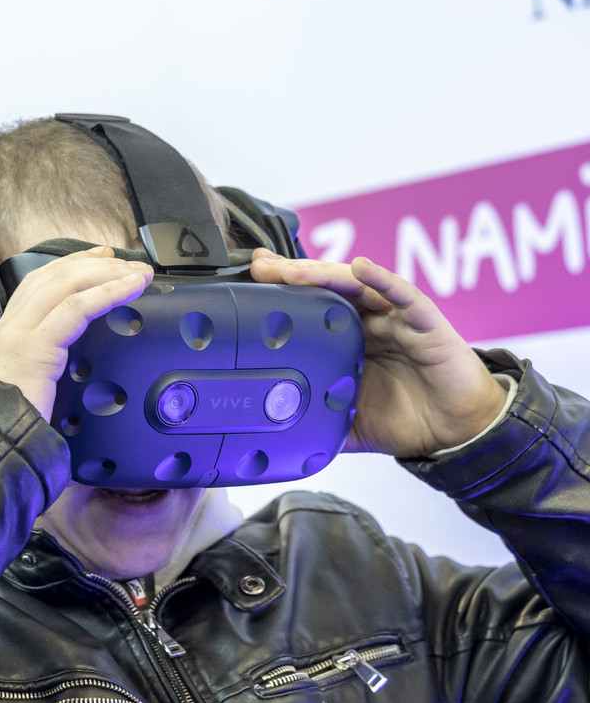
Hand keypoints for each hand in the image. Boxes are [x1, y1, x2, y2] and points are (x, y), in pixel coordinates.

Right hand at [0, 247, 153, 417]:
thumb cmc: (6, 421)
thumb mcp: (24, 385)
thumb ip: (42, 368)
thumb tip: (68, 368)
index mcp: (9, 332)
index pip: (40, 282)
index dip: (71, 264)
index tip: (99, 257)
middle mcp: (12, 325)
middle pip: (55, 275)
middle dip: (96, 263)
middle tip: (128, 261)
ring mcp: (21, 332)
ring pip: (66, 284)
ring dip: (108, 273)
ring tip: (138, 273)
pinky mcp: (36, 346)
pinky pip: (77, 308)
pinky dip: (108, 293)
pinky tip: (131, 289)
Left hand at [249, 249, 507, 456]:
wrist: (455, 434)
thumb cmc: (405, 420)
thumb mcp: (343, 422)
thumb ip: (311, 420)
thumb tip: (267, 436)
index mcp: (347, 340)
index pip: (310, 307)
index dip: (281, 294)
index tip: (247, 282)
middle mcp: (370, 322)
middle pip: (327, 289)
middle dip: (292, 275)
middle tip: (260, 267)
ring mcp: (397, 319)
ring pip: (357, 287)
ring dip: (324, 274)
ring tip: (293, 270)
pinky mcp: (427, 325)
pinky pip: (406, 297)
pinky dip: (384, 280)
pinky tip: (362, 268)